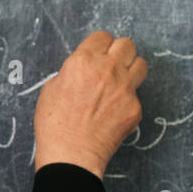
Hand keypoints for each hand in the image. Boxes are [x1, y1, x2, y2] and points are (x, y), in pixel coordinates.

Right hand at [33, 31, 145, 177]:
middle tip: (112, 66)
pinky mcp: (135, 107)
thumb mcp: (51, 89)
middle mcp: (107, 69)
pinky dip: (127, 101)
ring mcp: (125, 88)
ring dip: (131, 70)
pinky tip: (114, 113)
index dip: (99, 46)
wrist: (71, 154)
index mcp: (83, 61)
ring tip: (120, 83)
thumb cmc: (54, 125)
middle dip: (119, 53)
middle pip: (127, 45)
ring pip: (141, 64)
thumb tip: (82, 72)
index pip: (103, 37)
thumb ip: (71, 72)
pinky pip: (136, 95)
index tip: (98, 55)